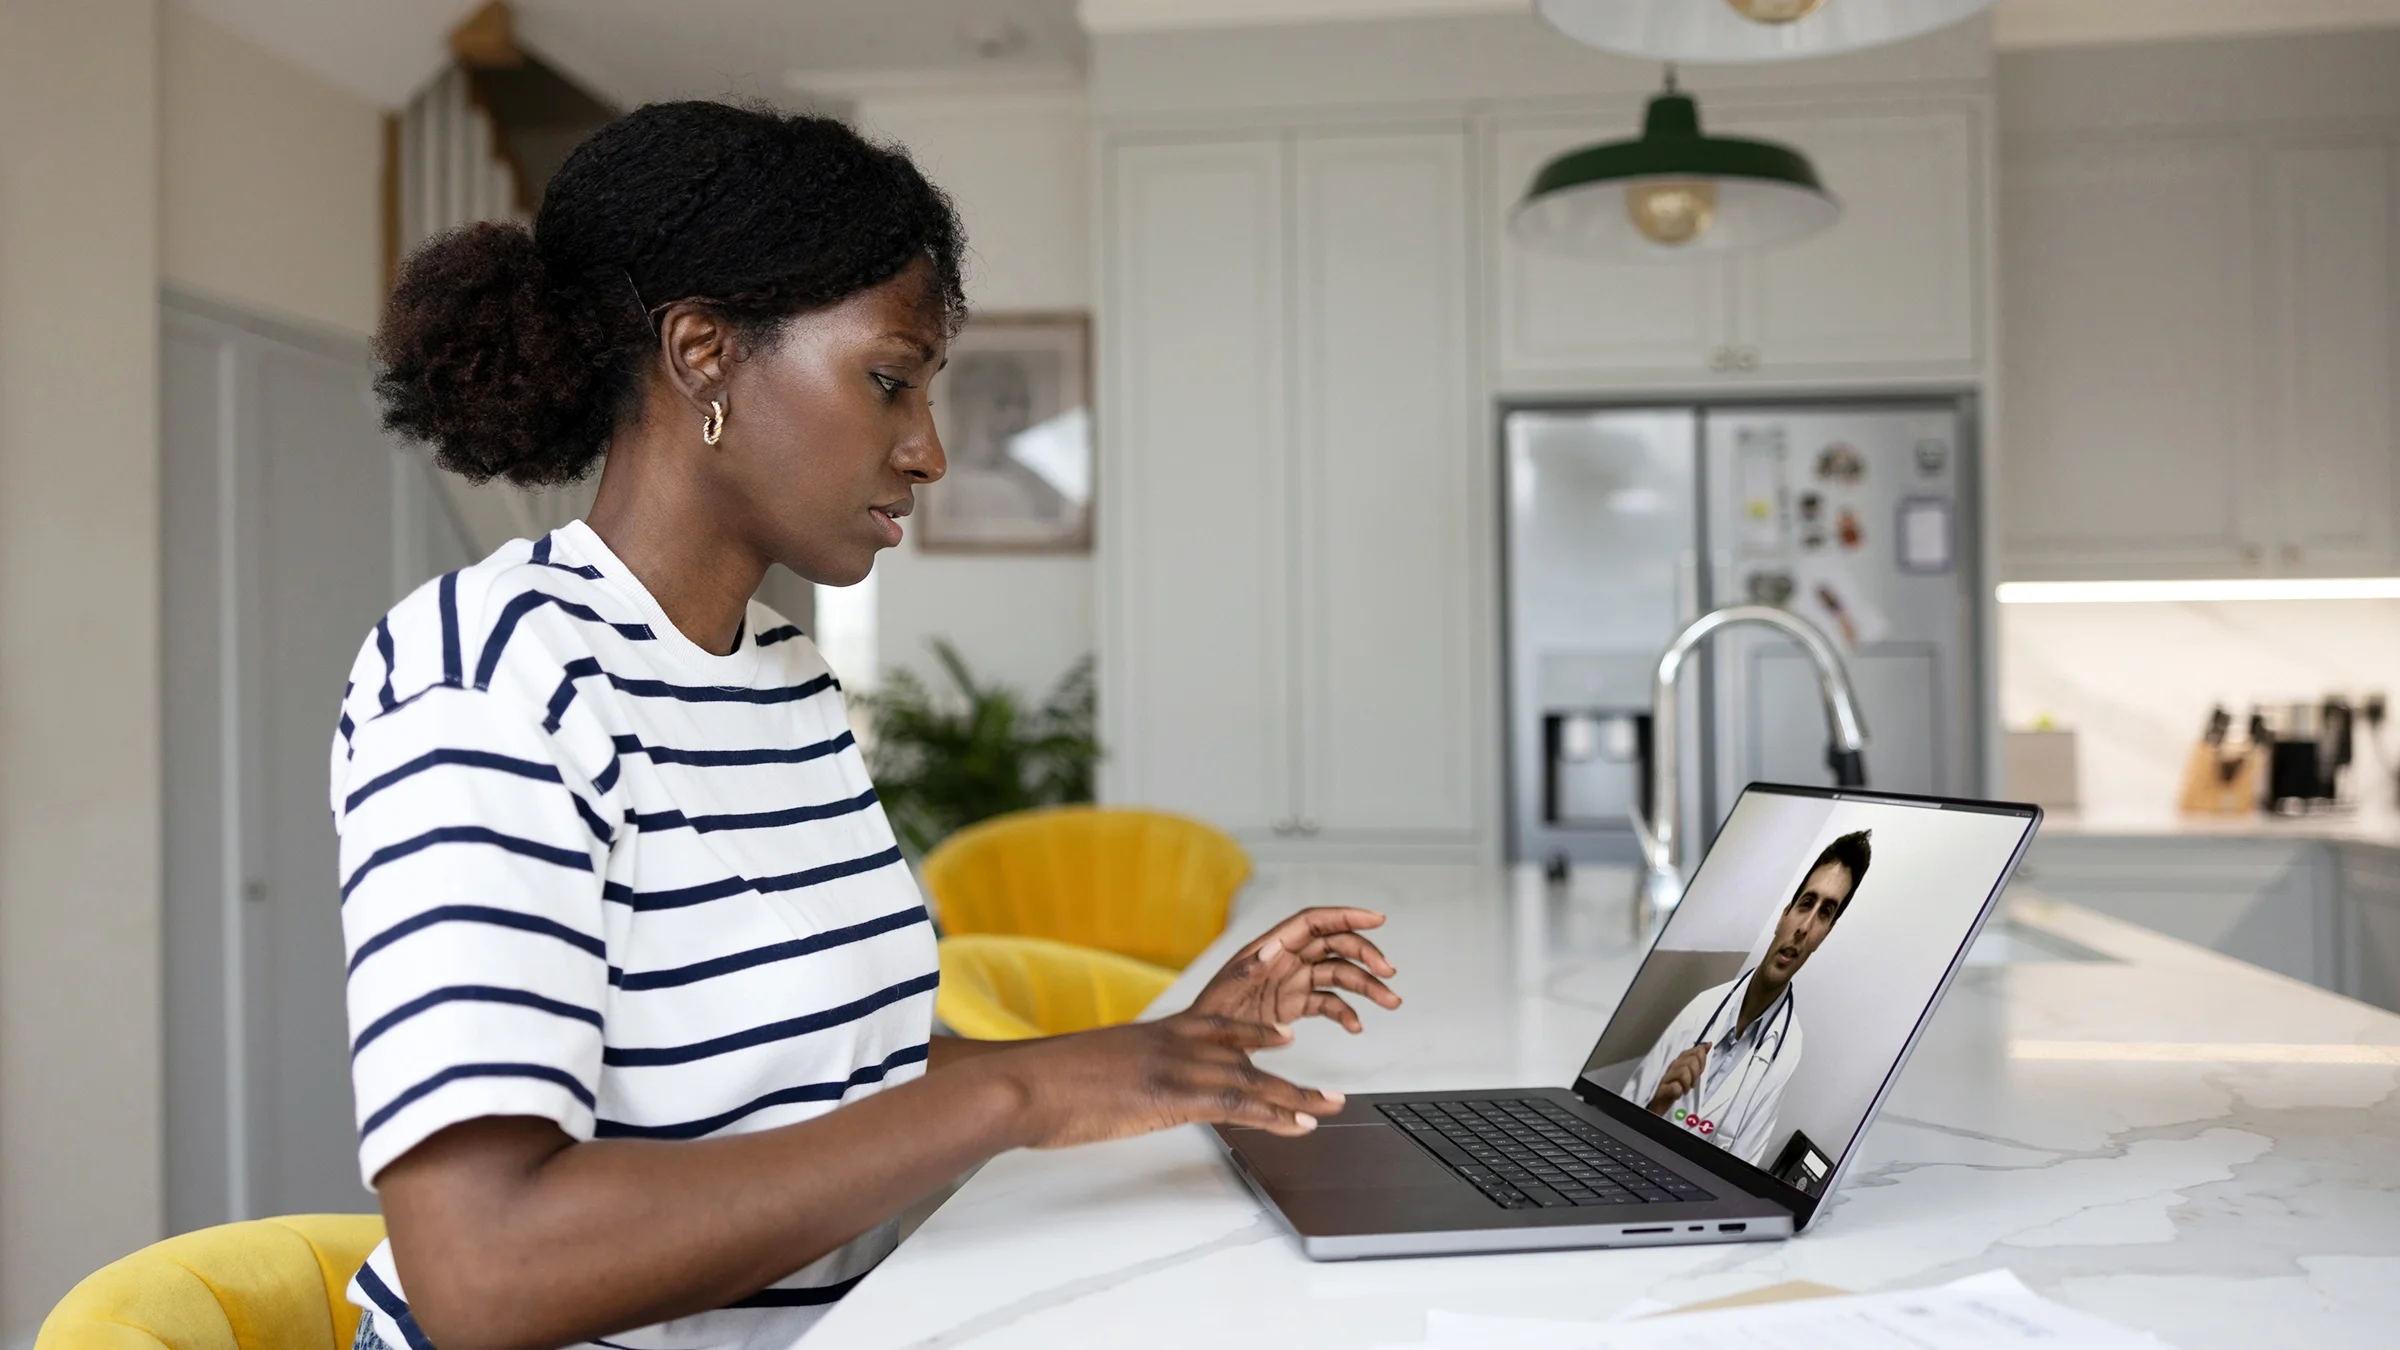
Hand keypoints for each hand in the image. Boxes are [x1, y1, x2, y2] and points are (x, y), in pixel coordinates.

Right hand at [993, 1012, 1344, 1147]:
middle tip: (1324, 1088)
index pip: (1214, 1023)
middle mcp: (1170, 1043)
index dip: (1253, 1031)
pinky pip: (1236, 1104)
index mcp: (1150, 1035)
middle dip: (1287, 1070)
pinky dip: (1274, 1115)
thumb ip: (1115, 1074)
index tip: (1282, 1036)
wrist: (1023, 1083)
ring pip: (1250, 1079)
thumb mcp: (1088, 1069)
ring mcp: (1173, 1067)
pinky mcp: (1171, 1096)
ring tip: (1329, 1109)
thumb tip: (1115, 1092)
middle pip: (1244, 1052)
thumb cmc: (1041, 1082)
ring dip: (1295, 1098)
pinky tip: (1298, 1125)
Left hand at [1186, 907, 1400, 1033]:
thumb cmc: (1208, 1015)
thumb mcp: (1227, 992)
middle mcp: (1285, 960)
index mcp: (1269, 948)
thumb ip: (1252, 967)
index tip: (1376, 919)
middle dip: (1365, 955)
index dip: (1346, 916)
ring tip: (1388, 1002)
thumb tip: (1276, 945)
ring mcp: (1291, 982)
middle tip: (1387, 972)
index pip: (1314, 922)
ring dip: (1366, 986)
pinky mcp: (1294, 1004)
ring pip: (1338, 975)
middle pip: (1334, 946)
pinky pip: (1328, 1002)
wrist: (1203, 1050)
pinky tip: (1355, 1025)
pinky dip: (1346, 1012)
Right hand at [1647, 1043, 1709, 1114]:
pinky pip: (1675, 1087)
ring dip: (1688, 1083)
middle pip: (1689, 1061)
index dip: (1699, 1056)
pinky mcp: (1661, 1090)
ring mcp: (1665, 1079)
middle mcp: (1671, 1068)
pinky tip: (1678, 1094)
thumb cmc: (1675, 1088)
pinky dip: (1679, 1091)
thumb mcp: (1689, 1073)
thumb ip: (1697, 1060)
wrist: (1659, 1104)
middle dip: (1696, 1073)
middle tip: (1693, 1083)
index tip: (1701, 1066)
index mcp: (1678, 1063)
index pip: (1689, 1052)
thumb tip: (1708, 1044)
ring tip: (1685, 1090)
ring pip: (1683, 1072)